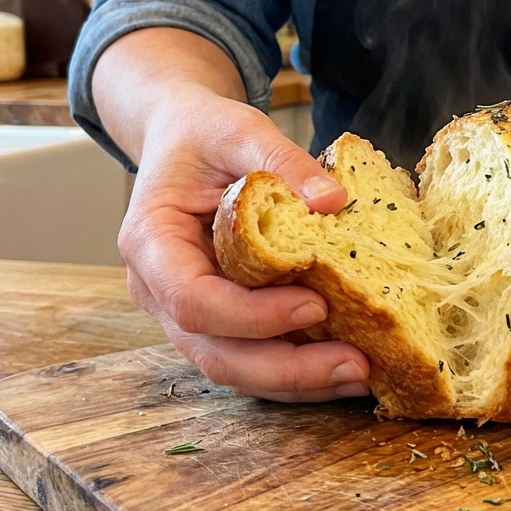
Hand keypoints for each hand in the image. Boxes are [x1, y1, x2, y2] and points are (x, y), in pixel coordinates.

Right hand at [119, 86, 371, 400]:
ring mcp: (184, 311)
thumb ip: (281, 160)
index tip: (315, 304)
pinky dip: (295, 368)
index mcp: (151, 240)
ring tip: (360, 373)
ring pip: (233, 366)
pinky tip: (343, 364)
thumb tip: (333, 200)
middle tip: (355, 364)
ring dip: (296, 380)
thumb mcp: (240, 129)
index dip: (252, 314)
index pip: (193, 298)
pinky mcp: (217, 318)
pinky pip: (250, 355)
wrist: (184, 139)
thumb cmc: (204, 134)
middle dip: (286, 369)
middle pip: (214, 351)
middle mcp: (159, 288)